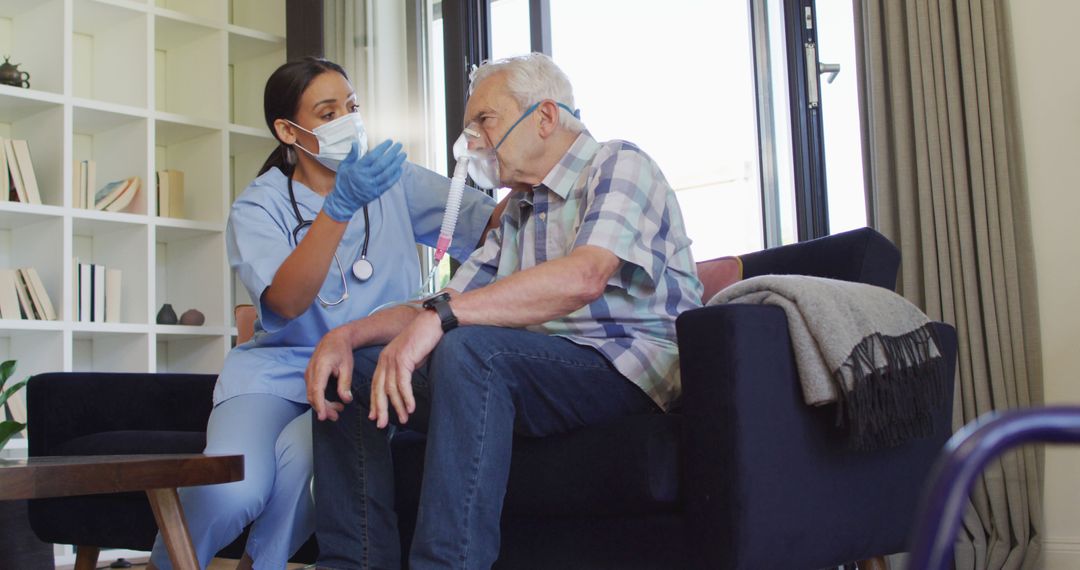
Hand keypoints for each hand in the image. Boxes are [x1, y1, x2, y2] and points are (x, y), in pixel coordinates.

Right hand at [305, 326, 355, 420]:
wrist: (333, 339)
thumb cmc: (341, 351)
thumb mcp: (347, 367)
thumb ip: (345, 384)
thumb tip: (346, 400)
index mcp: (321, 367)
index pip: (317, 390)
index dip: (320, 405)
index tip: (324, 416)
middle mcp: (311, 371)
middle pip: (313, 395)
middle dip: (323, 408)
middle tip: (336, 416)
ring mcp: (308, 373)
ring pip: (311, 395)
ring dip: (322, 405)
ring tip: (337, 410)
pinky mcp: (309, 375)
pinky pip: (312, 390)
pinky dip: (320, 399)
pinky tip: (332, 403)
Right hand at [322, 139, 406, 221]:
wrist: (344, 201)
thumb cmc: (343, 182)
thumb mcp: (344, 166)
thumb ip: (351, 155)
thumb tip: (356, 142)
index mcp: (357, 169)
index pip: (372, 156)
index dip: (382, 148)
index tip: (389, 142)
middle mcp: (365, 177)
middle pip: (382, 164)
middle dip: (392, 153)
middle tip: (399, 145)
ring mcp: (372, 186)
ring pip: (387, 173)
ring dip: (396, 163)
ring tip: (402, 155)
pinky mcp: (376, 193)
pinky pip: (388, 184)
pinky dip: (395, 176)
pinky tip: (400, 168)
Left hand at [370, 311, 442, 427]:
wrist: (433, 323)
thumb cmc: (424, 340)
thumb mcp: (410, 358)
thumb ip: (404, 371)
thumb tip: (403, 388)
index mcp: (385, 359)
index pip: (376, 384)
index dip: (375, 401)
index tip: (375, 416)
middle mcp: (385, 359)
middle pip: (379, 389)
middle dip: (381, 409)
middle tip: (382, 425)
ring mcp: (394, 359)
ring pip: (390, 389)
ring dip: (397, 406)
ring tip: (403, 419)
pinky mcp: (404, 359)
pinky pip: (403, 383)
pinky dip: (406, 397)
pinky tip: (410, 408)